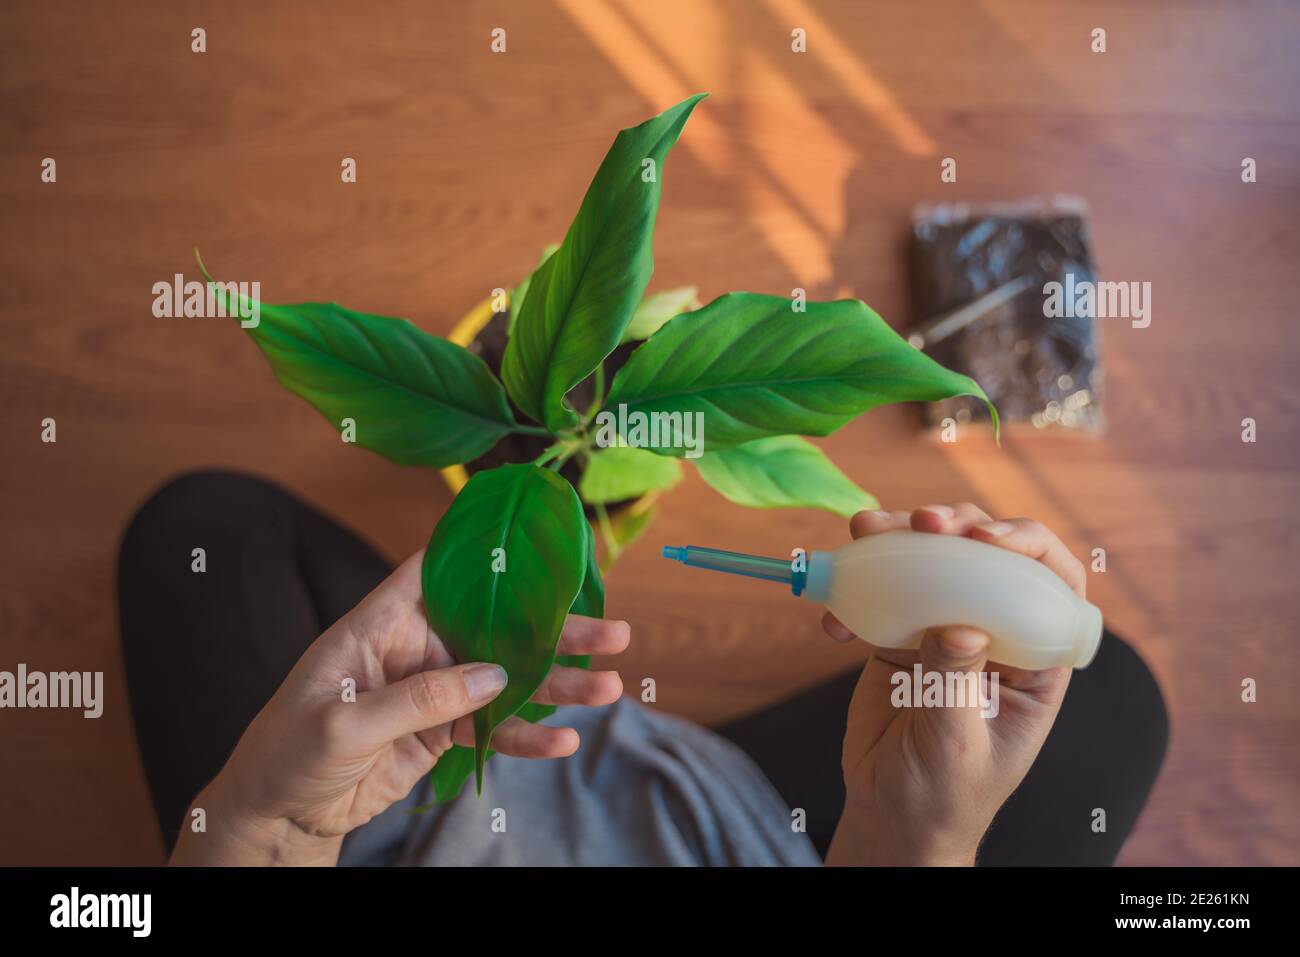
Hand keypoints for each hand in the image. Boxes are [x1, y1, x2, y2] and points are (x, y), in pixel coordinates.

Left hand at [170, 550, 628, 865]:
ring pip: (507, 680)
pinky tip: (564, 740)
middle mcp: (417, 647)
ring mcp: (434, 691)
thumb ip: (421, 698)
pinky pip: (494, 730)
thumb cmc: (290, 750)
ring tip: (611, 687)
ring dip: (557, 684)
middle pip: (495, 626)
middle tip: (614, 631)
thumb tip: (493, 677)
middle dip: (554, 629)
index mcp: (383, 622)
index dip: (489, 553)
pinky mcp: (441, 733)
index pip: (439, 570)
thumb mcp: (345, 721)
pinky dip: (528, 736)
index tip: (544, 546)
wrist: (278, 812)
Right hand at [823, 504, 1083, 865]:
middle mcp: (997, 632)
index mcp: (1036, 659)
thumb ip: (956, 683)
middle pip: (989, 557)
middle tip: (922, 519)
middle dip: (959, 526)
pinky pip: (880, 595)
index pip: (1051, 584)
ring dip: (900, 538)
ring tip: (865, 529)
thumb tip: (961, 625)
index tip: (987, 540)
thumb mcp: (958, 745)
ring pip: (934, 562)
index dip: (1029, 548)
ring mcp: (945, 629)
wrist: (892, 815)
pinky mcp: (899, 636)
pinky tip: (832, 619)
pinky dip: (852, 593)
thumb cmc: (946, 794)